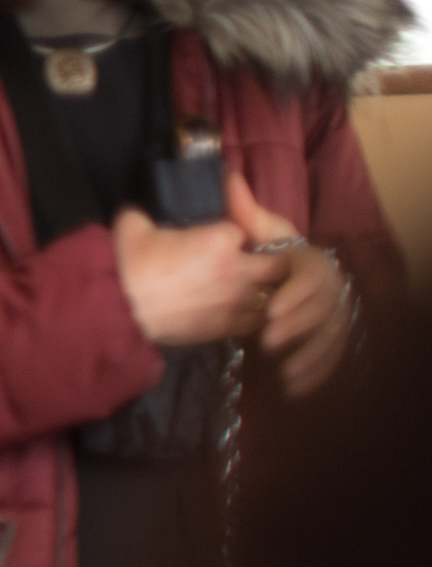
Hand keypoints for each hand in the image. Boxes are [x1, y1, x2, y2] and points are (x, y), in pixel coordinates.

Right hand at [113, 202, 287, 345]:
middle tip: (251, 260)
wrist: (122, 313)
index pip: (246, 228)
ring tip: (247, 287)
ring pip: (273, 294)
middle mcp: (238, 269)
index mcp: (220, 239)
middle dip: (269, 260)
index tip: (222, 236)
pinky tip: (236, 309)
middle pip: (277, 263)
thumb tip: (143, 211)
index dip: (236, 232)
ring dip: (265, 289)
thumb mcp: (132, 225)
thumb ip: (147, 212)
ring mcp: (237, 300)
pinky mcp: (229, 326)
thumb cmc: (128, 266)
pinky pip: (257, 319)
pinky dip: (253, 314)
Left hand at [225, 174, 354, 397]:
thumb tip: (231, 179)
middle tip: (266, 343)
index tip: (269, 312)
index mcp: (312, 261)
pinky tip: (293, 388)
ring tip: (280, 372)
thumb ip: (247, 213)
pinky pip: (331, 358)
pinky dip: (315, 373)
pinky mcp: (331, 337)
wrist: (282, 274)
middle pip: (322, 312)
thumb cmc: (268, 249)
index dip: (294, 296)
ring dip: (307, 356)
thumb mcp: (258, 231)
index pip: (312, 278)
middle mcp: (330, 288)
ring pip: (330, 338)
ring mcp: (334, 314)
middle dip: (296, 328)